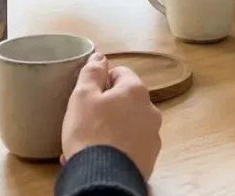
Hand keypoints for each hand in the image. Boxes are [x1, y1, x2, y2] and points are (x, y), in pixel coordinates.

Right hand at [61, 53, 162, 179]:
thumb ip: (92, 73)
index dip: (102, 81)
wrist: (104, 178)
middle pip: (126, 100)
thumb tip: (100, 57)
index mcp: (136, 90)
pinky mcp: (150, 158)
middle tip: (85, 120)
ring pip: (128, 125)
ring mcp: (152, 136)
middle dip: (107, 108)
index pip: (121, 73)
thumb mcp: (82, 97)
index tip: (88, 95)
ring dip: (111, 129)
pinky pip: (130, 146)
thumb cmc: (90, 133)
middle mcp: (151, 110)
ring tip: (89, 143)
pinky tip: (99, 157)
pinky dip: (117, 148)